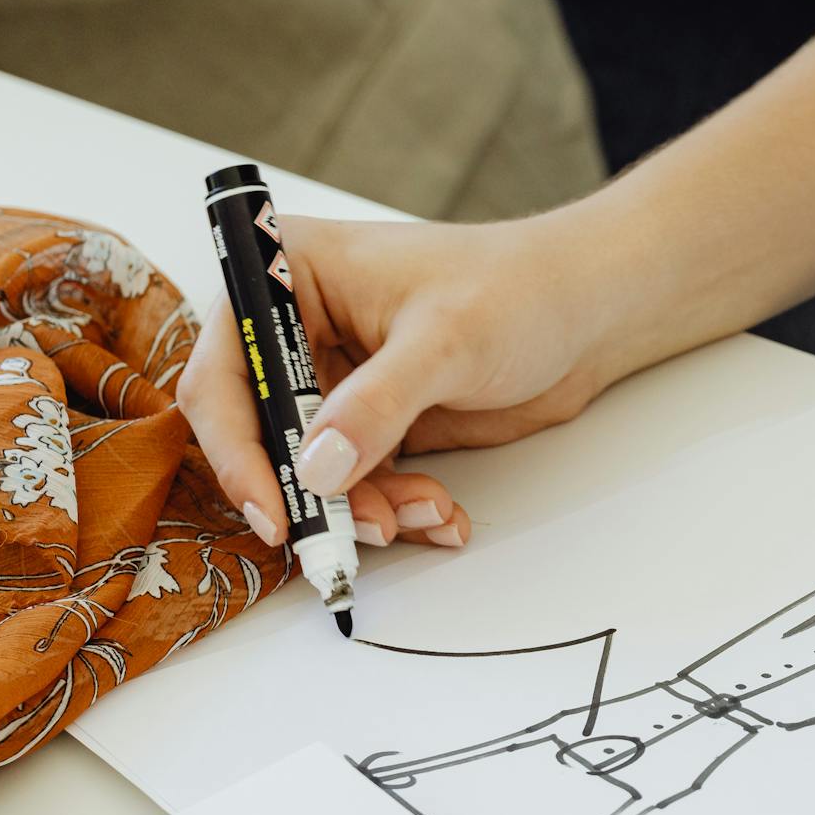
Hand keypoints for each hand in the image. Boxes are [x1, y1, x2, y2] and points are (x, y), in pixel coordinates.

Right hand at [180, 210, 645, 548]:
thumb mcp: (445, 342)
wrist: (589, 312)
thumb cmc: (518, 290)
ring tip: (424, 514)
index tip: (275, 512)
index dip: (238, 451)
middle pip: (261, 434)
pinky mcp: (374, 422)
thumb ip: (376, 405)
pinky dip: (396, 507)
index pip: (225, 375)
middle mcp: (298, 329)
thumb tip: (315, 469)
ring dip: (364, 508)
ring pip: (315, 471)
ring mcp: (336, 380)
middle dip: (310, 492)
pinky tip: (441, 515)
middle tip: (348, 538)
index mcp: (288, 275)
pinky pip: (361, 484)